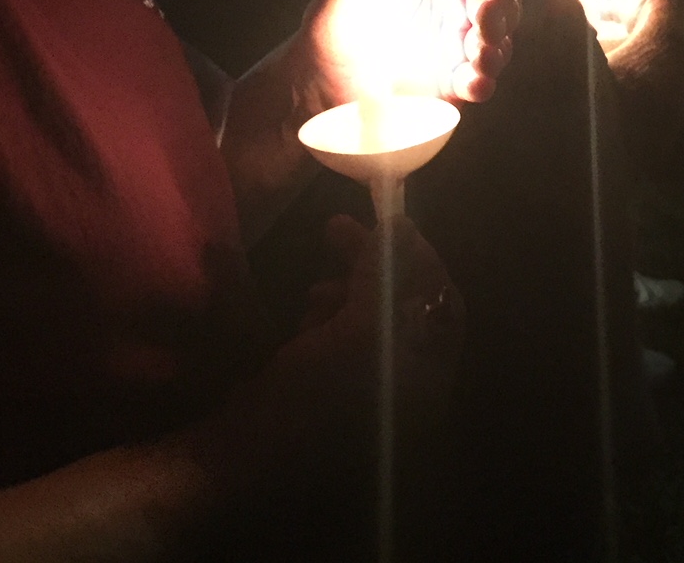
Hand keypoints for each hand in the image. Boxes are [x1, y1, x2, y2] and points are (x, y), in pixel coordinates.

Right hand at [206, 215, 462, 478]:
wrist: (240, 460)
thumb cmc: (311, 399)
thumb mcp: (357, 329)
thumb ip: (384, 275)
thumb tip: (401, 224)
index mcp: (430, 380)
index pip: (443, 303)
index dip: (421, 258)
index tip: (387, 223)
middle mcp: (409, 388)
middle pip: (405, 307)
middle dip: (374, 267)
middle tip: (335, 228)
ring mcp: (369, 393)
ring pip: (368, 319)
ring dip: (345, 290)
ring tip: (314, 292)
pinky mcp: (330, 394)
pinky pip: (340, 340)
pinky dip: (326, 318)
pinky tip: (303, 316)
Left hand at [302, 0, 519, 106]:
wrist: (317, 81)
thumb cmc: (336, 17)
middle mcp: (455, 3)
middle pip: (505, 1)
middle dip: (500, 15)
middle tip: (481, 30)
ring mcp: (457, 43)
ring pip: (502, 40)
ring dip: (497, 49)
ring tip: (478, 60)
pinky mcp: (454, 81)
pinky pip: (484, 78)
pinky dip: (485, 80)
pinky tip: (473, 82)